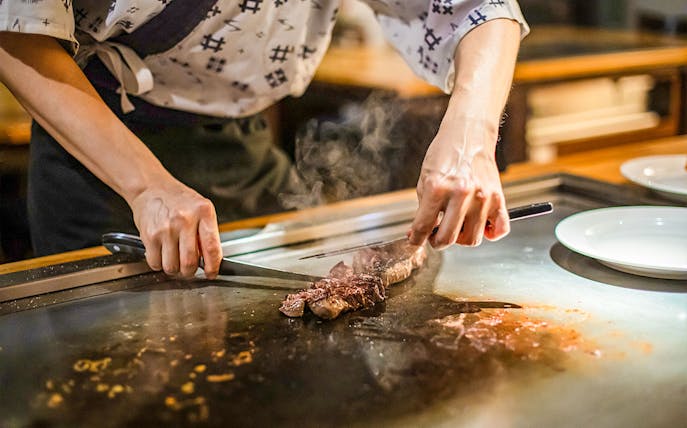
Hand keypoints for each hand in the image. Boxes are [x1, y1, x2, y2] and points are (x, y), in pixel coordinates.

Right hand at [129, 178, 221, 278]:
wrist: (151, 187)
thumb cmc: (178, 199)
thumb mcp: (201, 209)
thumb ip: (207, 232)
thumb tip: (210, 260)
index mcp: (203, 213)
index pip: (212, 247)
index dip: (213, 266)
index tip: (212, 273)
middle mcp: (185, 220)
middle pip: (190, 262)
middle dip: (191, 271)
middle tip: (190, 268)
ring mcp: (166, 229)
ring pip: (172, 266)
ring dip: (175, 269)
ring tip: (175, 259)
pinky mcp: (149, 235)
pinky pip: (155, 263)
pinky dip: (159, 265)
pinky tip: (163, 254)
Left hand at [408, 118, 509, 249]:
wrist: (468, 134)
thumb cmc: (445, 154)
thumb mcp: (425, 179)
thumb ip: (423, 209)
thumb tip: (417, 235)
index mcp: (437, 188)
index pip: (424, 227)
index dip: (417, 239)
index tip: (417, 241)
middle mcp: (461, 193)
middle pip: (448, 239)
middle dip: (437, 242)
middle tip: (436, 234)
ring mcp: (482, 196)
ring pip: (472, 239)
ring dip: (461, 237)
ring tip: (456, 225)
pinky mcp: (498, 197)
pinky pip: (499, 229)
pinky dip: (490, 233)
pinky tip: (479, 224)